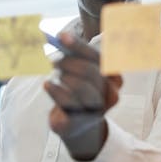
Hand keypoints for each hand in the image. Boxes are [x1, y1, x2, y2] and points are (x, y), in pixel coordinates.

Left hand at [43, 32, 121, 160]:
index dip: (79, 46)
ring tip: (53, 74)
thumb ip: (76, 55)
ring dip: (64, 76)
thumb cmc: (80, 92)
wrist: (77, 125)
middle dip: (69, 62)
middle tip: (55, 61)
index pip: (99, 57)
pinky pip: (68, 102)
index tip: (62, 36)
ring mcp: (97, 110)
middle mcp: (110, 94)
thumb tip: (62, 36)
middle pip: (89, 72)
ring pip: (81, 87)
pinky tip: (47, 84)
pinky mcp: (81, 121)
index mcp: (114, 78)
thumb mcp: (82, 73)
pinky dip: (55, 90)